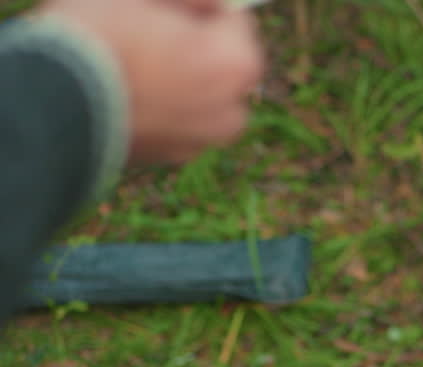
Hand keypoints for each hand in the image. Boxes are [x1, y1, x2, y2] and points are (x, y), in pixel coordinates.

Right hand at [34, 0, 264, 163]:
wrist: (52, 104)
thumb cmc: (98, 38)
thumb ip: (188, 0)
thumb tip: (209, 2)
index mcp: (234, 64)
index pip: (235, 20)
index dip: (204, 6)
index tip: (174, 5)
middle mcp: (230, 110)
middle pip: (222, 62)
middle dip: (196, 44)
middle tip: (154, 27)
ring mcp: (202, 140)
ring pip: (202, 95)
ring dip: (182, 77)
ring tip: (138, 60)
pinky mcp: (170, 158)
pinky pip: (177, 120)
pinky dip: (164, 104)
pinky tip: (129, 89)